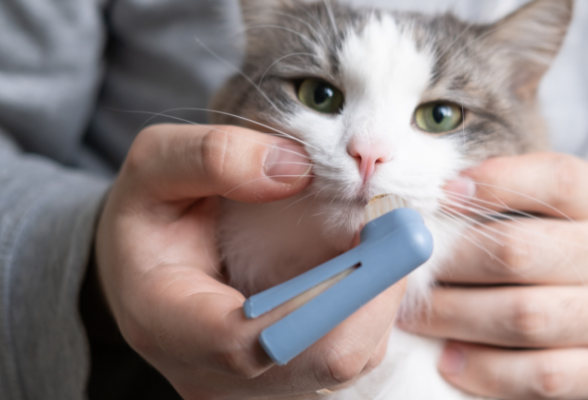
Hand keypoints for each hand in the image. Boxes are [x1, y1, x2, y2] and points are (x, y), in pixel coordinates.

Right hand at [94, 124, 404, 398]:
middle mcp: (212, 376)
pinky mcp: (289, 383)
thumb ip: (211, 157)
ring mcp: (254, 390)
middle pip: (323, 361)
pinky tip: (367, 264)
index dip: (329, 293)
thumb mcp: (153, 167)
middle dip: (375, 289)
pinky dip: (371, 309)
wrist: (146, 270)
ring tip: (382, 237)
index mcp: (168, 324)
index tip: (379, 229)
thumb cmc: (150, 218)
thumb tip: (297, 169)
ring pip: (348, 363)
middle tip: (401, 224)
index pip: (252, 341)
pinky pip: (351, 356)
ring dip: (380, 297)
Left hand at [403, 153, 587, 398]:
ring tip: (415, 316)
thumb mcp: (573, 207)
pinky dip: (484, 370)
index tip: (443, 192)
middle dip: (452, 262)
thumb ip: (517, 193)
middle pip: (519, 253)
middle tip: (411, 270)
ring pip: (522, 318)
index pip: (555, 180)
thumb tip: (438, 196)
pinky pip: (536, 376)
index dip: (495, 183)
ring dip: (455, 317)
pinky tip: (449, 358)